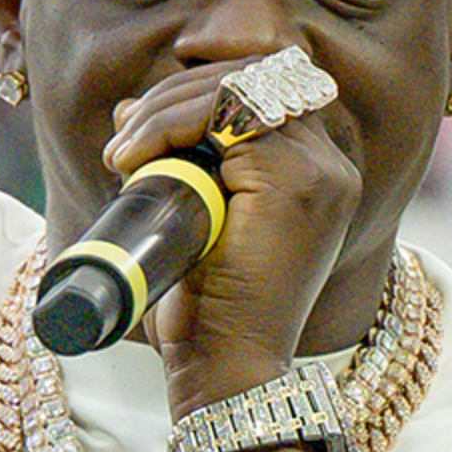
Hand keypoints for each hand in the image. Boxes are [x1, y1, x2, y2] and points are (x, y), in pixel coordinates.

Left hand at [98, 52, 360, 402]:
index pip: (259, 91)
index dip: (194, 94)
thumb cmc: (206, 311)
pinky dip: (171, 124)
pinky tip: (137, 155)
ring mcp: (320, 171)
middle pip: (250, 79)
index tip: (136, 128)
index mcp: (315, 173)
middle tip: (122, 140)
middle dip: (173, 97)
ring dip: (166, 110)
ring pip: (236, 89)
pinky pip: (227, 114)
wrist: (226, 372)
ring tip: (122, 153)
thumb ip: (180, 165)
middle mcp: (330, 166)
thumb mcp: (195, 221)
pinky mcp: (294, 182)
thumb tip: (133, 108)